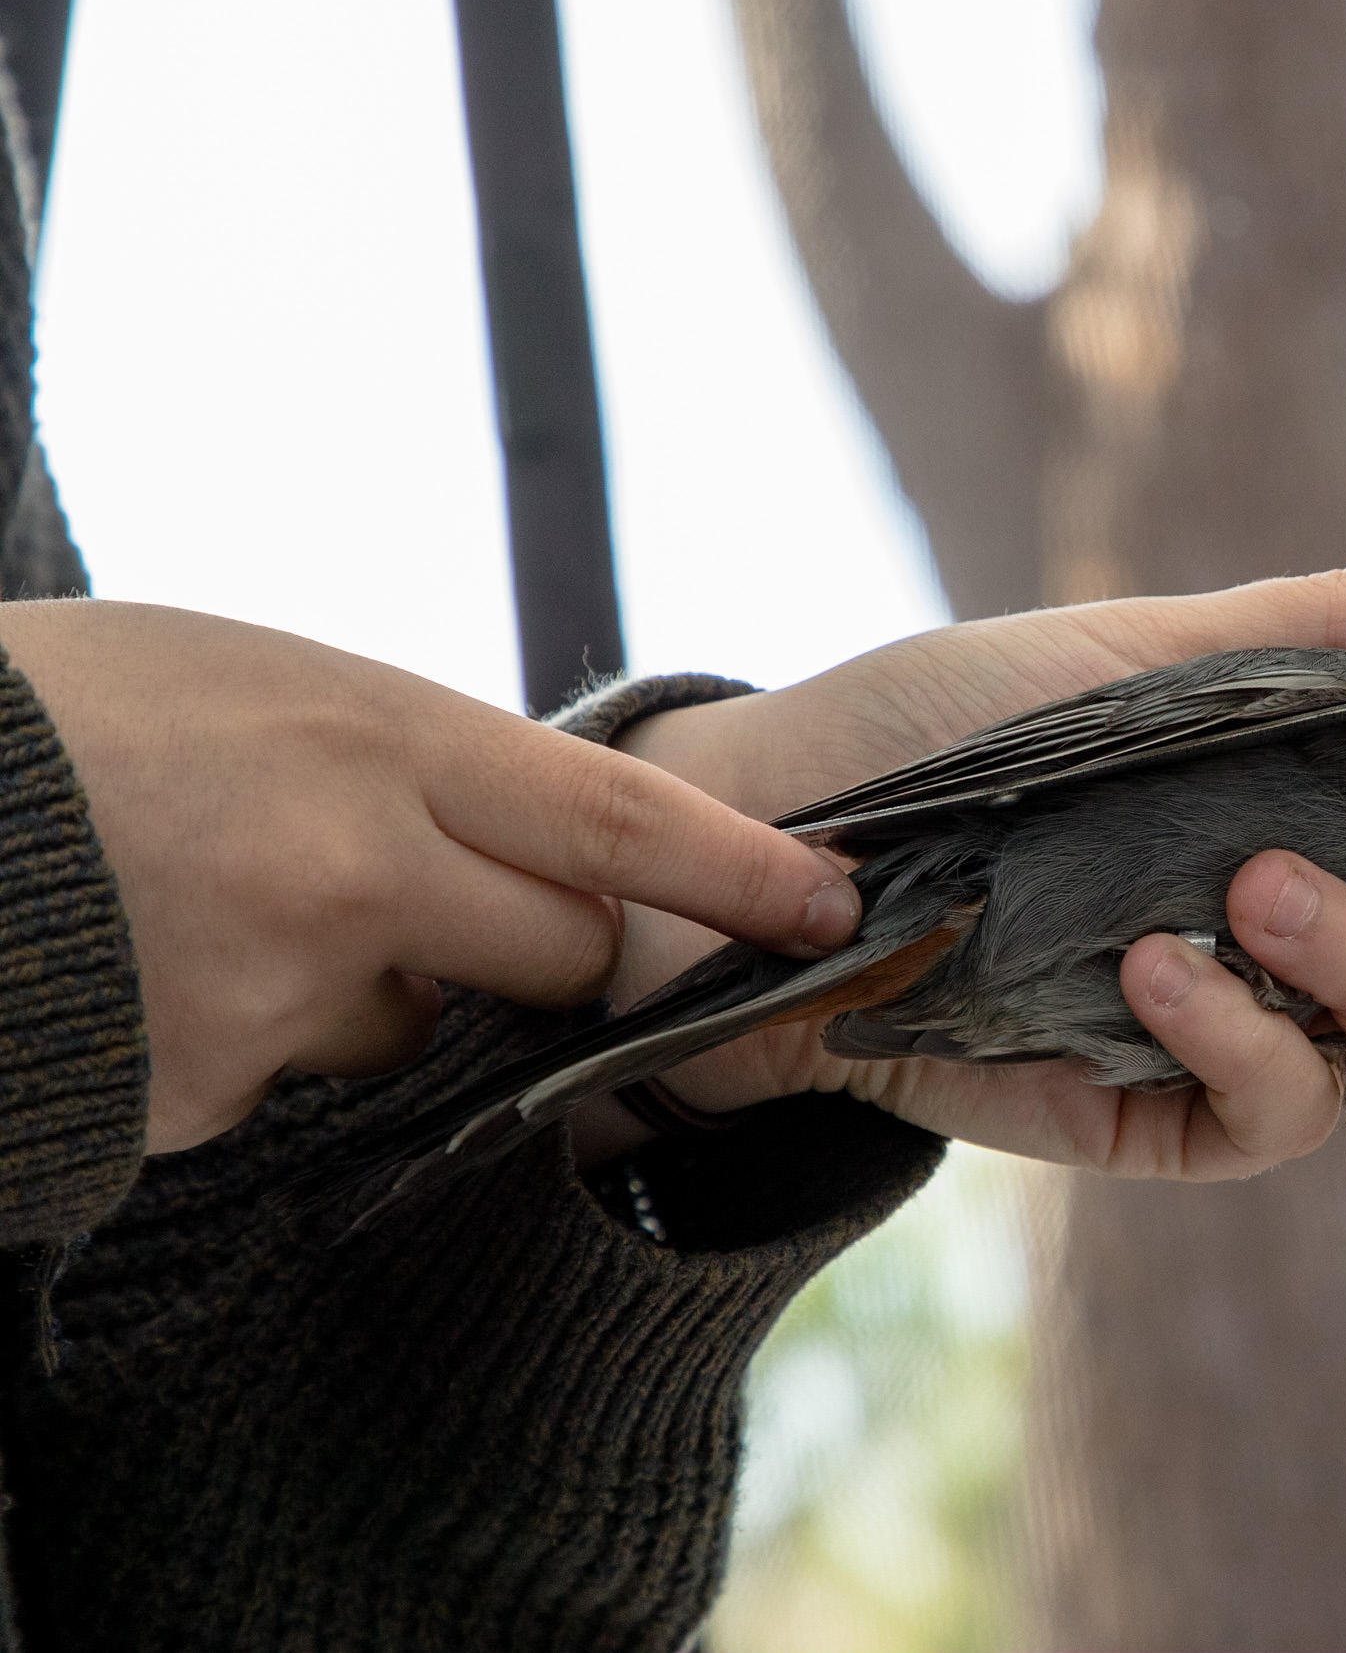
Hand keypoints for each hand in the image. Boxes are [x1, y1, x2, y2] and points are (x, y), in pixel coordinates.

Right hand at [0, 600, 865, 1152]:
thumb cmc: (62, 718)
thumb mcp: (257, 679)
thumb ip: (409, 762)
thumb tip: (536, 840)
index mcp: (375, 737)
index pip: (619, 825)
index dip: (743, 877)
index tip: (836, 907)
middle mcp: (349, 872)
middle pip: (562, 955)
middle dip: (545, 947)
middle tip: (435, 894)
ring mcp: (271, 998)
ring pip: (409, 1026)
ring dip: (356, 989)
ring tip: (207, 905)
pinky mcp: (195, 1098)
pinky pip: (281, 1083)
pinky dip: (238, 1040)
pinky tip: (145, 968)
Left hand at [600, 546, 1345, 1178]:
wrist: (777, 856)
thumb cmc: (954, 739)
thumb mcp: (1135, 657)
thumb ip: (1323, 627)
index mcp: (1334, 791)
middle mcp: (1324, 911)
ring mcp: (1259, 1022)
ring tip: (1257, 882)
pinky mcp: (1178, 1118)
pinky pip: (1282, 1109)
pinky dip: (1238, 1036)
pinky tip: (1157, 967)